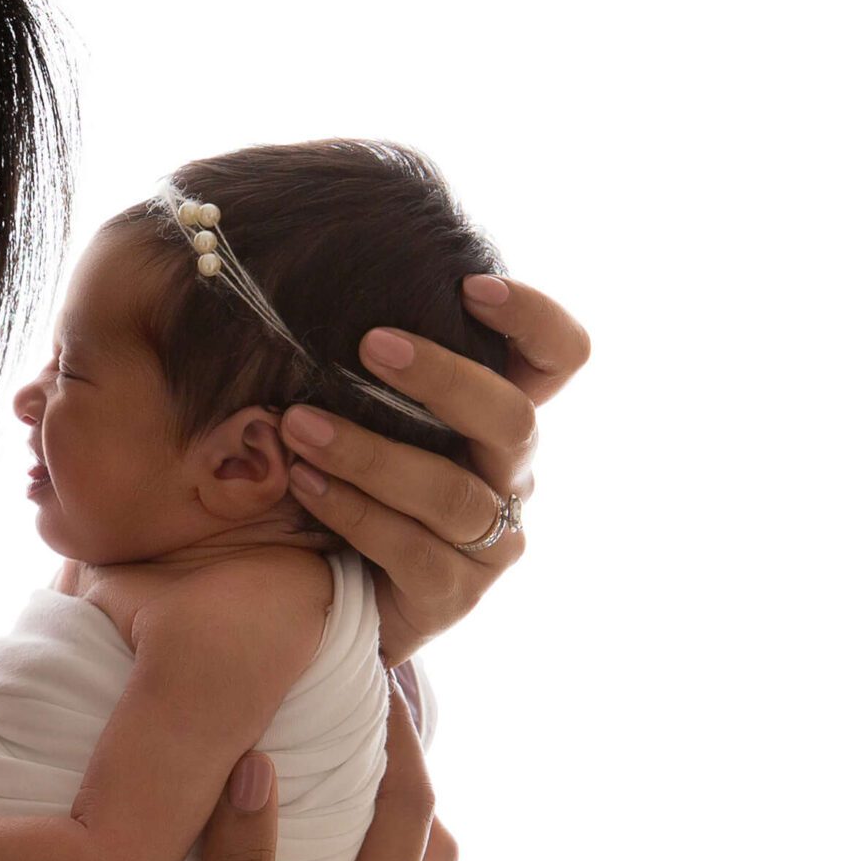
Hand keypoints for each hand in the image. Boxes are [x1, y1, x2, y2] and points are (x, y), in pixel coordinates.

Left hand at [280, 273, 590, 662]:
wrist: (331, 588)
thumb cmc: (352, 471)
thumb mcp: (370, 406)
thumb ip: (373, 355)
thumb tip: (313, 267)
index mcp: (503, 417)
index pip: (561, 357)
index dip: (534, 318)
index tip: (471, 287)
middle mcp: (512, 475)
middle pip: (513, 419)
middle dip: (444, 378)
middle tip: (370, 344)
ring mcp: (492, 540)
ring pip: (450, 492)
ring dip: (371, 453)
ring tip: (299, 425)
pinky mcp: (454, 593)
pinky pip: (411, 550)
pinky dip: (353, 511)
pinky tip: (305, 482)